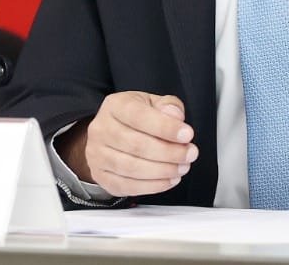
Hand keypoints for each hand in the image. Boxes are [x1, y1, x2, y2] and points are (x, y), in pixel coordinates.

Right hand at [56, 91, 198, 198]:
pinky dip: (153, 186)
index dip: (165, 127)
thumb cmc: (134, 118)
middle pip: (136, 145)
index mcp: (114, 106)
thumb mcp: (152, 103)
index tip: (187, 135)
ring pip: (132, 168)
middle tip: (190, 154)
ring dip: (163, 170)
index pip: (139, 116)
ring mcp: (97, 155)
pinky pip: (128, 186)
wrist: (109, 135)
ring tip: (182, 167)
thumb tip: (175, 116)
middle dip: (169, 152)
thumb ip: (168, 106)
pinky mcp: (101, 176)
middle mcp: (101, 129)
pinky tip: (169, 179)